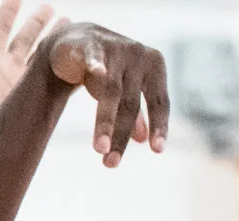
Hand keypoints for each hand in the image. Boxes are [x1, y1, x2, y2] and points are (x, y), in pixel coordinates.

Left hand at [0, 2, 58, 153]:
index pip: (0, 27)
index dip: (10, 10)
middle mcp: (4, 68)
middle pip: (25, 38)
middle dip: (38, 22)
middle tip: (52, 9)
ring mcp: (19, 85)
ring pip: (41, 57)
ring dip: (54, 43)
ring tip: (69, 29)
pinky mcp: (30, 102)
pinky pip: (51, 81)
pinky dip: (64, 70)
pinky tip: (77, 63)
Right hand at [44, 21, 167, 164]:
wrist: (79, 39)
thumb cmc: (109, 69)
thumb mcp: (125, 91)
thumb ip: (135, 113)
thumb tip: (144, 140)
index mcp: (154, 67)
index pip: (160, 102)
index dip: (159, 126)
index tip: (157, 151)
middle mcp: (138, 55)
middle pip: (130, 104)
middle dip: (120, 136)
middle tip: (111, 164)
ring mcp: (115, 48)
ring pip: (111, 92)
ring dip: (105, 123)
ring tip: (99, 150)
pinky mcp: (90, 44)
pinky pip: (94, 58)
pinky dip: (96, 65)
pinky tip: (98, 73)